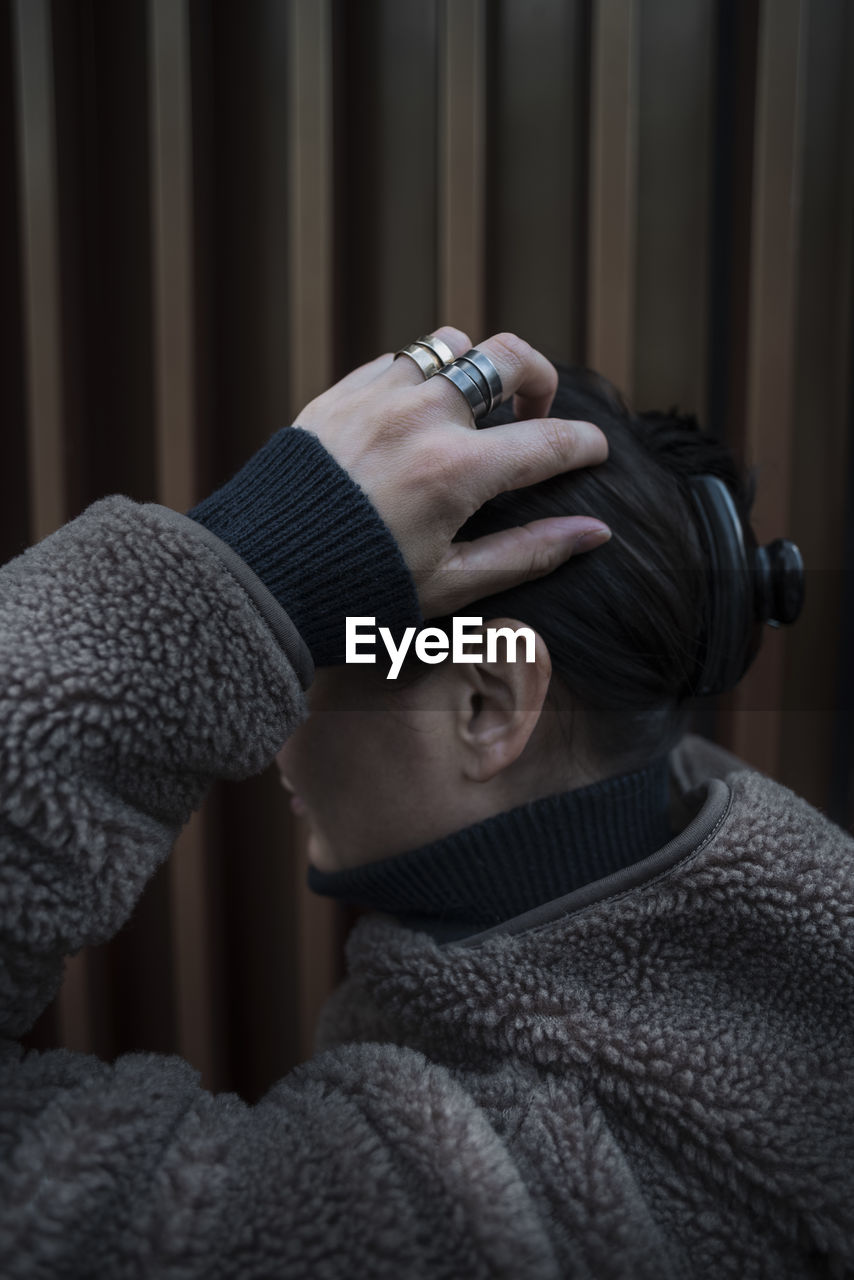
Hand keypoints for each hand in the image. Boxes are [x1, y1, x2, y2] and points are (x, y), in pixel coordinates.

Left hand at [293, 327, 609, 617]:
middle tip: (537, 411)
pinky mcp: (339, 394)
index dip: (585, 444)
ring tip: (472, 410)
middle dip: (539, 378)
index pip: (549, 440)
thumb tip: (594, 532)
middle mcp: (422, 418)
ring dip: (475, 369)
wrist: (259, 578)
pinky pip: (398, 359)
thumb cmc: (356, 592)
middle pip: (508, 356)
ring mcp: (377, 397)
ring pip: (451, 345)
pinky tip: (417, 417)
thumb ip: (528, 553)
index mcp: (456, 471)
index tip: (595, 451)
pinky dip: (422, 377)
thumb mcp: (449, 584)